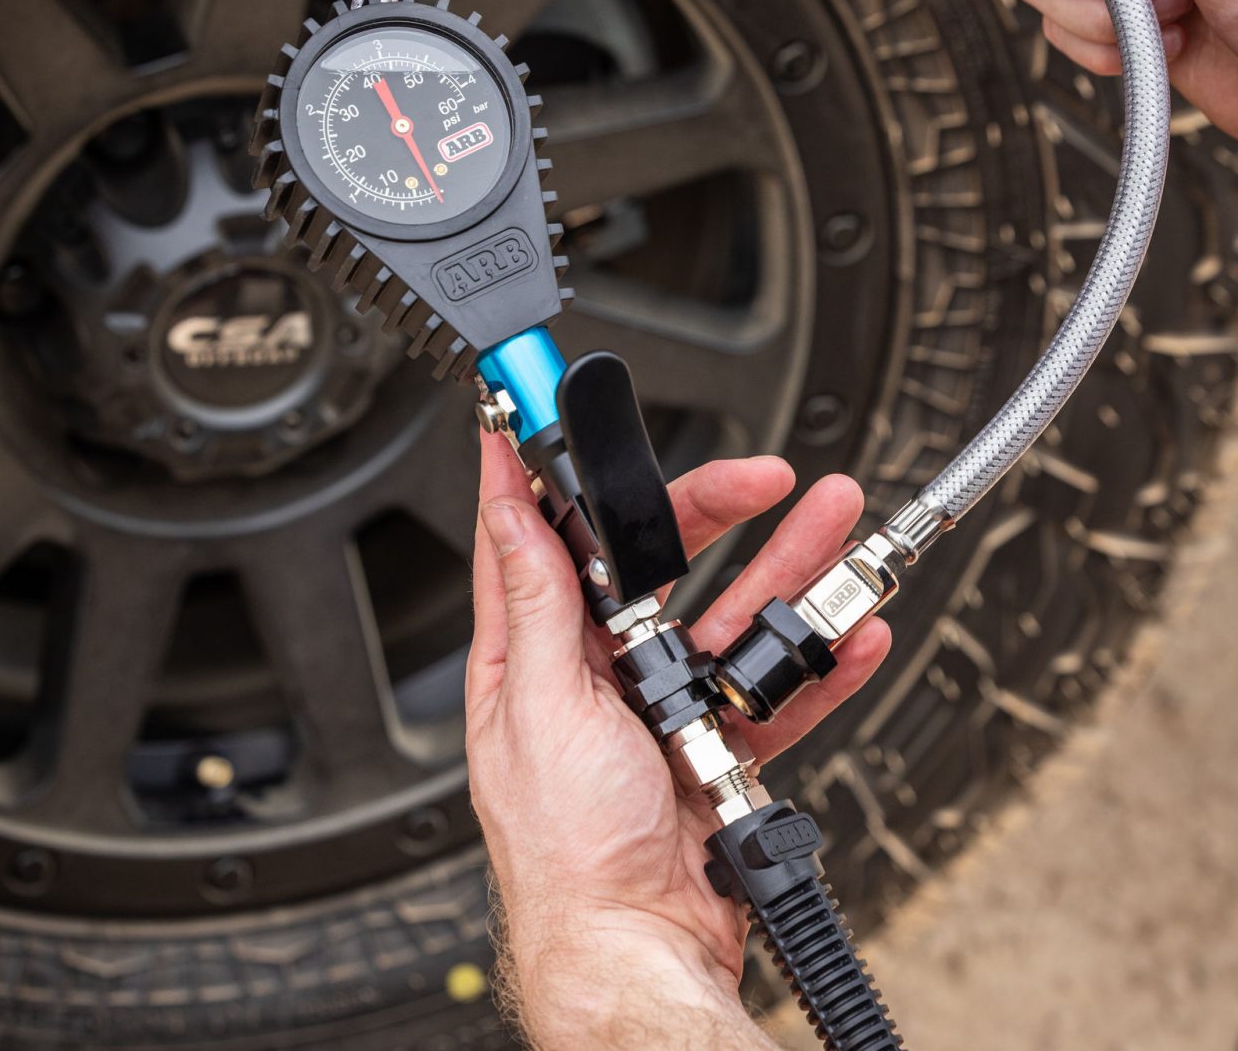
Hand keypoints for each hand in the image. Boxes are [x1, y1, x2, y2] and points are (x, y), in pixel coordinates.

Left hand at [466, 433, 889, 1049]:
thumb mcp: (541, 707)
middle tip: (763, 475)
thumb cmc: (565, 853)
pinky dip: (816, 664)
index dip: (537, 472)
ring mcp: (661, 707)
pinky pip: (773, 688)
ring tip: (837, 529)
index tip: (538, 414)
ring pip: (731, 617)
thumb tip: (509, 515)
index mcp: (536, 654)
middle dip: (713, 511)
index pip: (531, 539)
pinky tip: (851, 635)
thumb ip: (536, 604)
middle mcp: (596, 671)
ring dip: (790, 575)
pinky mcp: (715, 744)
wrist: (638, 947)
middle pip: (659, 564)